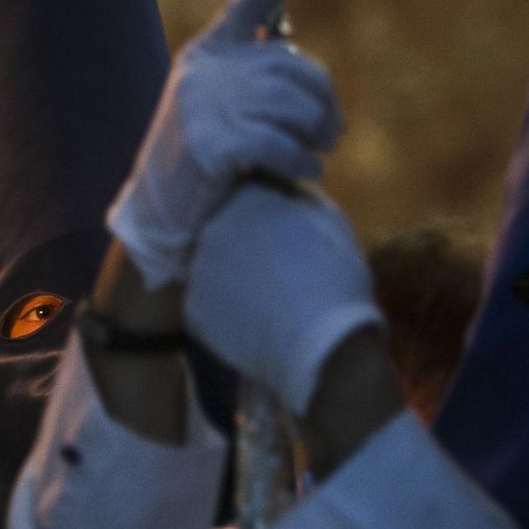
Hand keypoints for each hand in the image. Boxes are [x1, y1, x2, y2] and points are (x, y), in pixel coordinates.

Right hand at [107, 0, 341, 289]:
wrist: (157, 213)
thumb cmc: (197, 164)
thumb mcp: (218, 112)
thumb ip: (254, 88)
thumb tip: (316, 89)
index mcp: (205, 58)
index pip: (241, 6)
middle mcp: (203, 75)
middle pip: (286, 66)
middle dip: (321, 98)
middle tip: (335, 130)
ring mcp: (203, 108)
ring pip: (287, 106)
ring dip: (316, 131)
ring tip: (322, 151)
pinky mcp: (211, 146)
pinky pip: (277, 143)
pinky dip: (301, 159)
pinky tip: (309, 170)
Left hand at [184, 183, 381, 417]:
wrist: (323, 341)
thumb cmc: (336, 279)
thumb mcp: (329, 221)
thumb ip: (299, 196)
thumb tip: (286, 186)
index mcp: (248, 199)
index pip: (249, 199)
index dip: (270, 221)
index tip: (287, 241)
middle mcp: (213, 226)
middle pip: (226, 233)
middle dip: (246, 249)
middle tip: (278, 274)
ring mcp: (198, 268)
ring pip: (214, 270)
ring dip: (233, 281)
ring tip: (269, 302)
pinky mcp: (193, 308)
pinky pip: (208, 307)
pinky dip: (227, 315)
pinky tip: (255, 324)